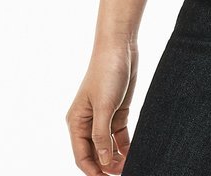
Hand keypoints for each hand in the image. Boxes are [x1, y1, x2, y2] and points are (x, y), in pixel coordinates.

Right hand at [66, 40, 138, 173]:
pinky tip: (134, 154)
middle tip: (123, 173)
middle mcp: (88, 122)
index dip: (93, 170)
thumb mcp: (104, 106)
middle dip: (107, 166)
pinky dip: (125, 146)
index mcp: (77, 122)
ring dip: (117, 158)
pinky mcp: (118, 112)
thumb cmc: (107, 72)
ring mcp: (103, 117)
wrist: (120, 47)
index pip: (82, 155)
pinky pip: (119, 136)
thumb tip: (103, 162)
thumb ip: (101, 136)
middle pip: (95, 153)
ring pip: (108, 147)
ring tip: (130, 167)